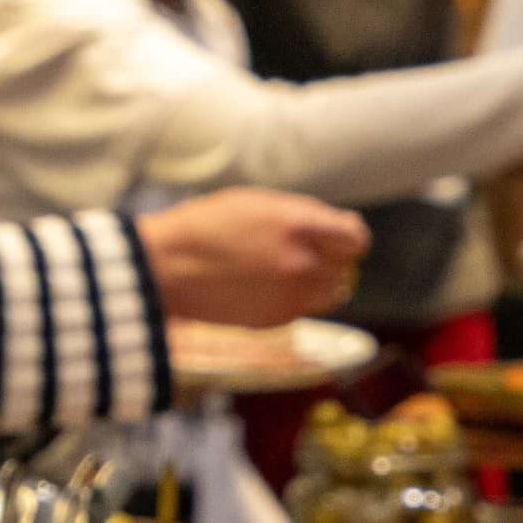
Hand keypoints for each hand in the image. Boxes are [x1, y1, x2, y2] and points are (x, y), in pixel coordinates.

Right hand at [139, 189, 369, 325]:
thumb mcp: (258, 202)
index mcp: (298, 226)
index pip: (355, 238)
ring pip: (332, 292)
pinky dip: (296, 298)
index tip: (340, 236)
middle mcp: (302, 264)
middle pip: (346, 267)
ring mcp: (292, 296)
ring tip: (289, 270)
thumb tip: (337, 228)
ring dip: (320, 281)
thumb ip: (302, 215)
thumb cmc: (207, 227)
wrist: (167, 268)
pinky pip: (305, 308)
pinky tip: (267, 285)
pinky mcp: (278, 320)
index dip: (349, 236)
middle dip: (332, 258)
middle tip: (306, 251)